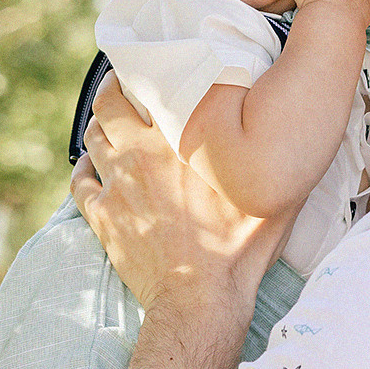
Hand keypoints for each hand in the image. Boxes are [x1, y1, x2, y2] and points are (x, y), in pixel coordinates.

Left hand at [70, 72, 293, 310]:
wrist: (199, 299)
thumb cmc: (238, 250)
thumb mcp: (271, 195)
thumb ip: (271, 158)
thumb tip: (289, 127)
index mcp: (180, 141)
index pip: (149, 86)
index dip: (145, 72)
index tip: (152, 68)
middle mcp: (141, 155)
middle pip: (107, 104)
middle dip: (111, 90)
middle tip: (119, 87)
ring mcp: (118, 185)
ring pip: (93, 139)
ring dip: (99, 129)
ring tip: (110, 127)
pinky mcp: (103, 216)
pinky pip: (80, 182)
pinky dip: (85, 171)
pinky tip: (94, 170)